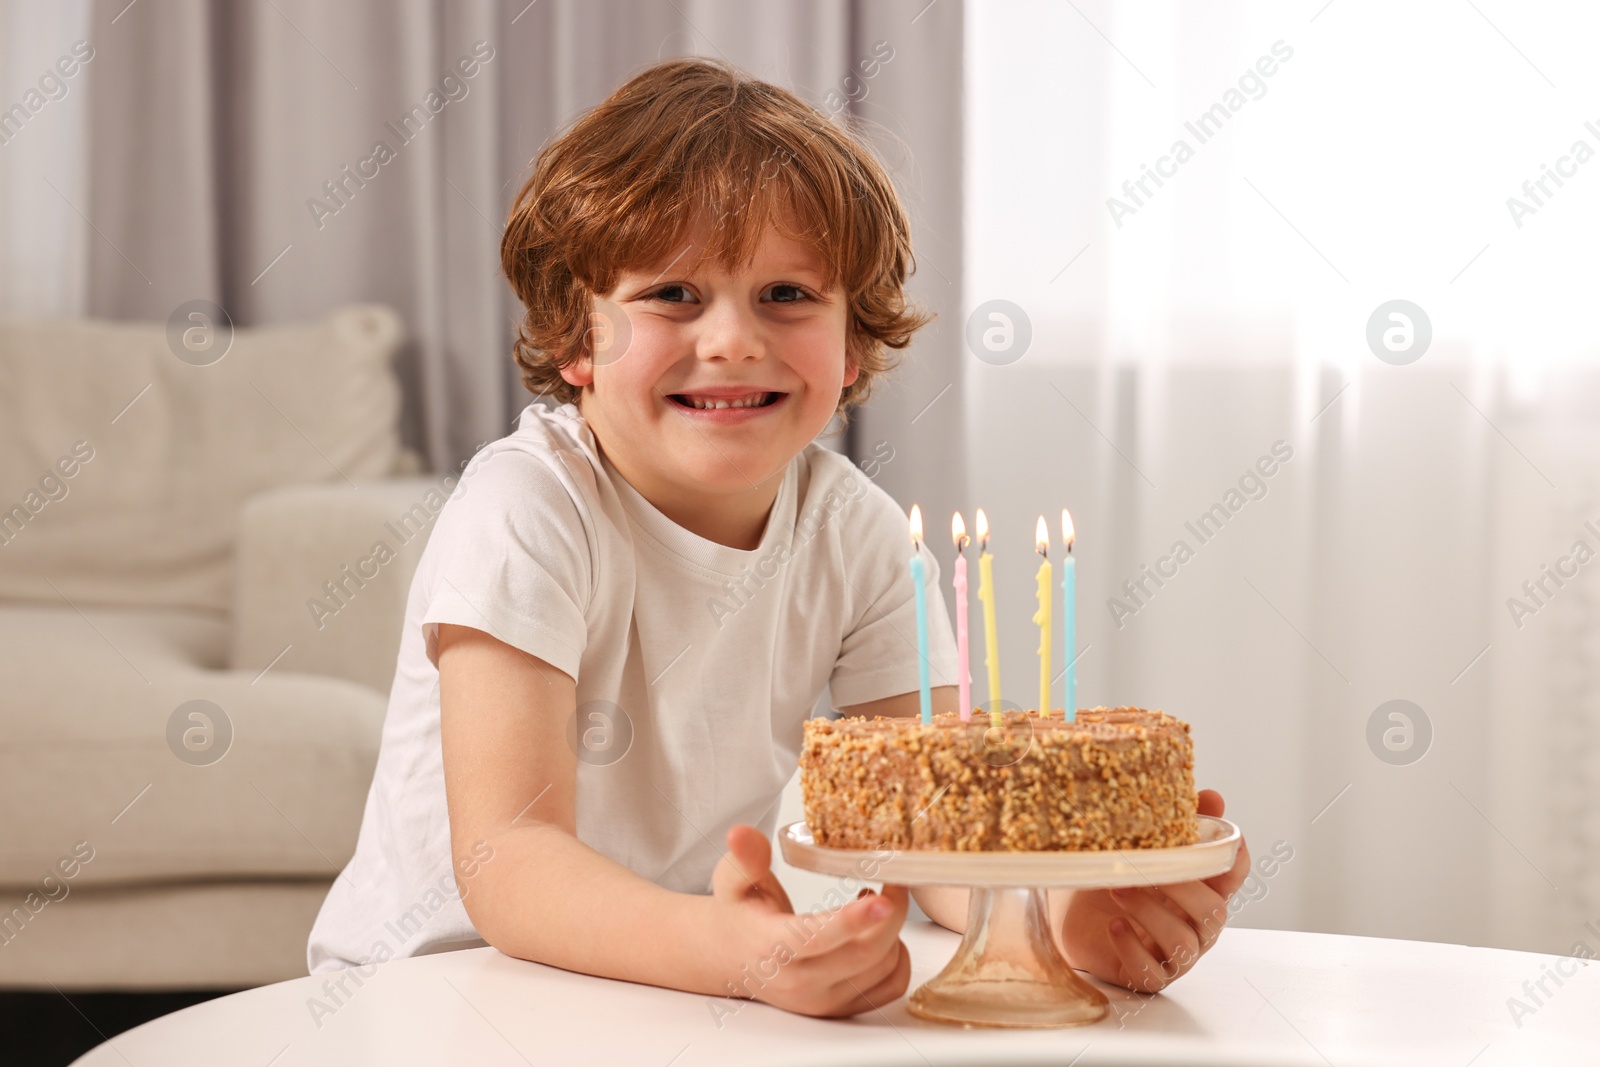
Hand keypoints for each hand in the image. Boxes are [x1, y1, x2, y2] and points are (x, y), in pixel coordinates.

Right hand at [708, 824, 910, 1016]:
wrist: (733, 958)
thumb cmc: (740, 914)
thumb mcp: (732, 880)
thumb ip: (744, 858)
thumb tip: (741, 833)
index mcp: (772, 948)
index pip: (814, 938)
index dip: (851, 920)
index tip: (881, 900)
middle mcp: (799, 982)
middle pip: (864, 954)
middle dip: (891, 915)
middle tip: (893, 882)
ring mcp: (823, 1000)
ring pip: (883, 969)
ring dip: (892, 931)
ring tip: (873, 903)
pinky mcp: (841, 1008)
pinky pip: (890, 987)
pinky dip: (898, 957)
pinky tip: (880, 933)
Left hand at [1061, 789, 1250, 992]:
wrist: (1068, 911)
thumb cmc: (1114, 875)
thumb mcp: (1139, 845)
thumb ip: (1177, 824)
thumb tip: (1214, 798)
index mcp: (1202, 889)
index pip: (1233, 876)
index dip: (1235, 859)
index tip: (1228, 837)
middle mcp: (1196, 925)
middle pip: (1212, 912)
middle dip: (1181, 888)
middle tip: (1143, 869)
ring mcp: (1174, 955)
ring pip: (1183, 944)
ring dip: (1150, 914)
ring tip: (1117, 889)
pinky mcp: (1146, 976)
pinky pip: (1152, 973)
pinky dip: (1133, 949)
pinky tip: (1114, 926)